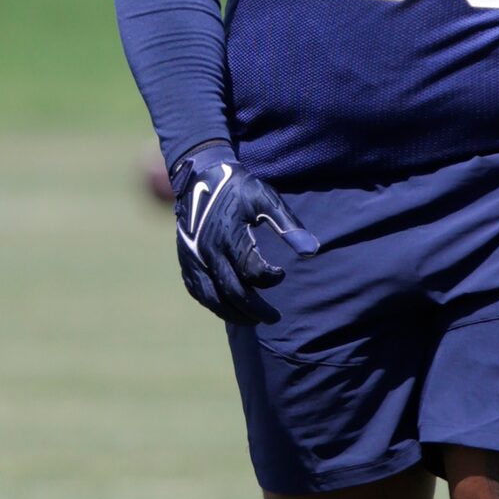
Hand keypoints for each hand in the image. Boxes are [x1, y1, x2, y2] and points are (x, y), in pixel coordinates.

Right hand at [170, 142, 317, 325]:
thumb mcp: (265, 198)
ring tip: (252, 320)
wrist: (200, 178)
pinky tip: (229, 308)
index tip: (282, 275)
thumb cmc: (238, 188)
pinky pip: (198, 291)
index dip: (270, 279)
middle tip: (274, 318)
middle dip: (255, 310)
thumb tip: (312, 251)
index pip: (252, 271)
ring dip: (233, 314)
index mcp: (229, 236)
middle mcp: (208, 251)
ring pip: (212, 298)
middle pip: (233, 293)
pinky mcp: (186, 261)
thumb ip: (288, 224)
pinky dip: (214, 304)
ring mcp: (194, 258)